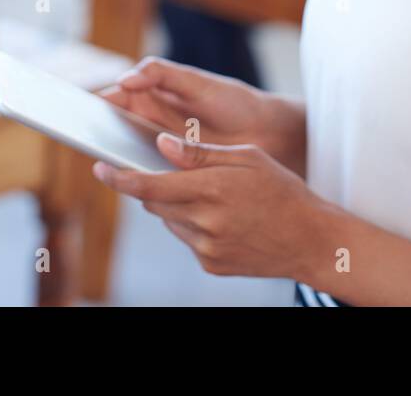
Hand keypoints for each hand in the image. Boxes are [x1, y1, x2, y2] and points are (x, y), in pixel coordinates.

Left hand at [92, 134, 330, 279]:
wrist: (311, 241)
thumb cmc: (282, 190)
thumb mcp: (248, 158)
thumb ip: (200, 152)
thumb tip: (160, 145)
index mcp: (213, 189)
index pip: (150, 185)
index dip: (119, 177)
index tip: (99, 167)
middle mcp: (205, 222)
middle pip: (155, 203)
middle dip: (153, 186)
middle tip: (169, 172)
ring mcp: (207, 248)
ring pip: (169, 221)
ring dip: (175, 206)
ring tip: (209, 195)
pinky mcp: (211, 265)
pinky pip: (187, 239)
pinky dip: (192, 225)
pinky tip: (221, 218)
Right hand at [100, 57, 305, 173]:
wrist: (270, 134)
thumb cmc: (235, 103)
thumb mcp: (200, 83)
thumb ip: (163, 75)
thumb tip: (125, 79)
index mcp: (155, 95)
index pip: (115, 98)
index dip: (93, 104)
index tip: (73, 109)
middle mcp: (153, 122)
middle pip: (114, 128)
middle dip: (96, 132)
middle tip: (80, 138)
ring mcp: (161, 150)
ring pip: (128, 155)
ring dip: (116, 159)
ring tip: (103, 163)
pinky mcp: (174, 173)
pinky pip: (150, 177)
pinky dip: (140, 180)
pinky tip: (135, 184)